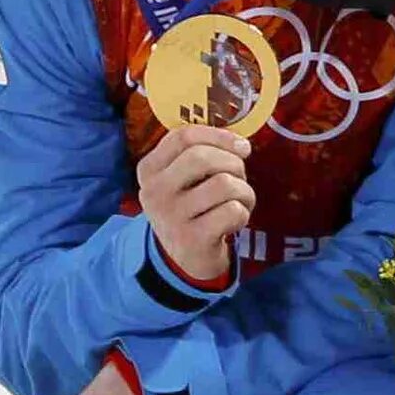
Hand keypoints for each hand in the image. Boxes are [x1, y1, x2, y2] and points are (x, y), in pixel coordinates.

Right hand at [137, 126, 254, 286]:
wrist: (184, 259)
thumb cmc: (191, 209)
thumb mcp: (181, 180)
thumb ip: (199, 154)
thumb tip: (240, 142)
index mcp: (149, 169)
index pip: (183, 136)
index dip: (219, 136)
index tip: (241, 146)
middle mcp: (155, 191)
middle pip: (203, 157)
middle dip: (234, 164)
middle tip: (240, 177)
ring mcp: (172, 216)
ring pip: (224, 184)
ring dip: (244, 191)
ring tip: (240, 201)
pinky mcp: (193, 238)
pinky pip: (233, 211)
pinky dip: (244, 213)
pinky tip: (234, 221)